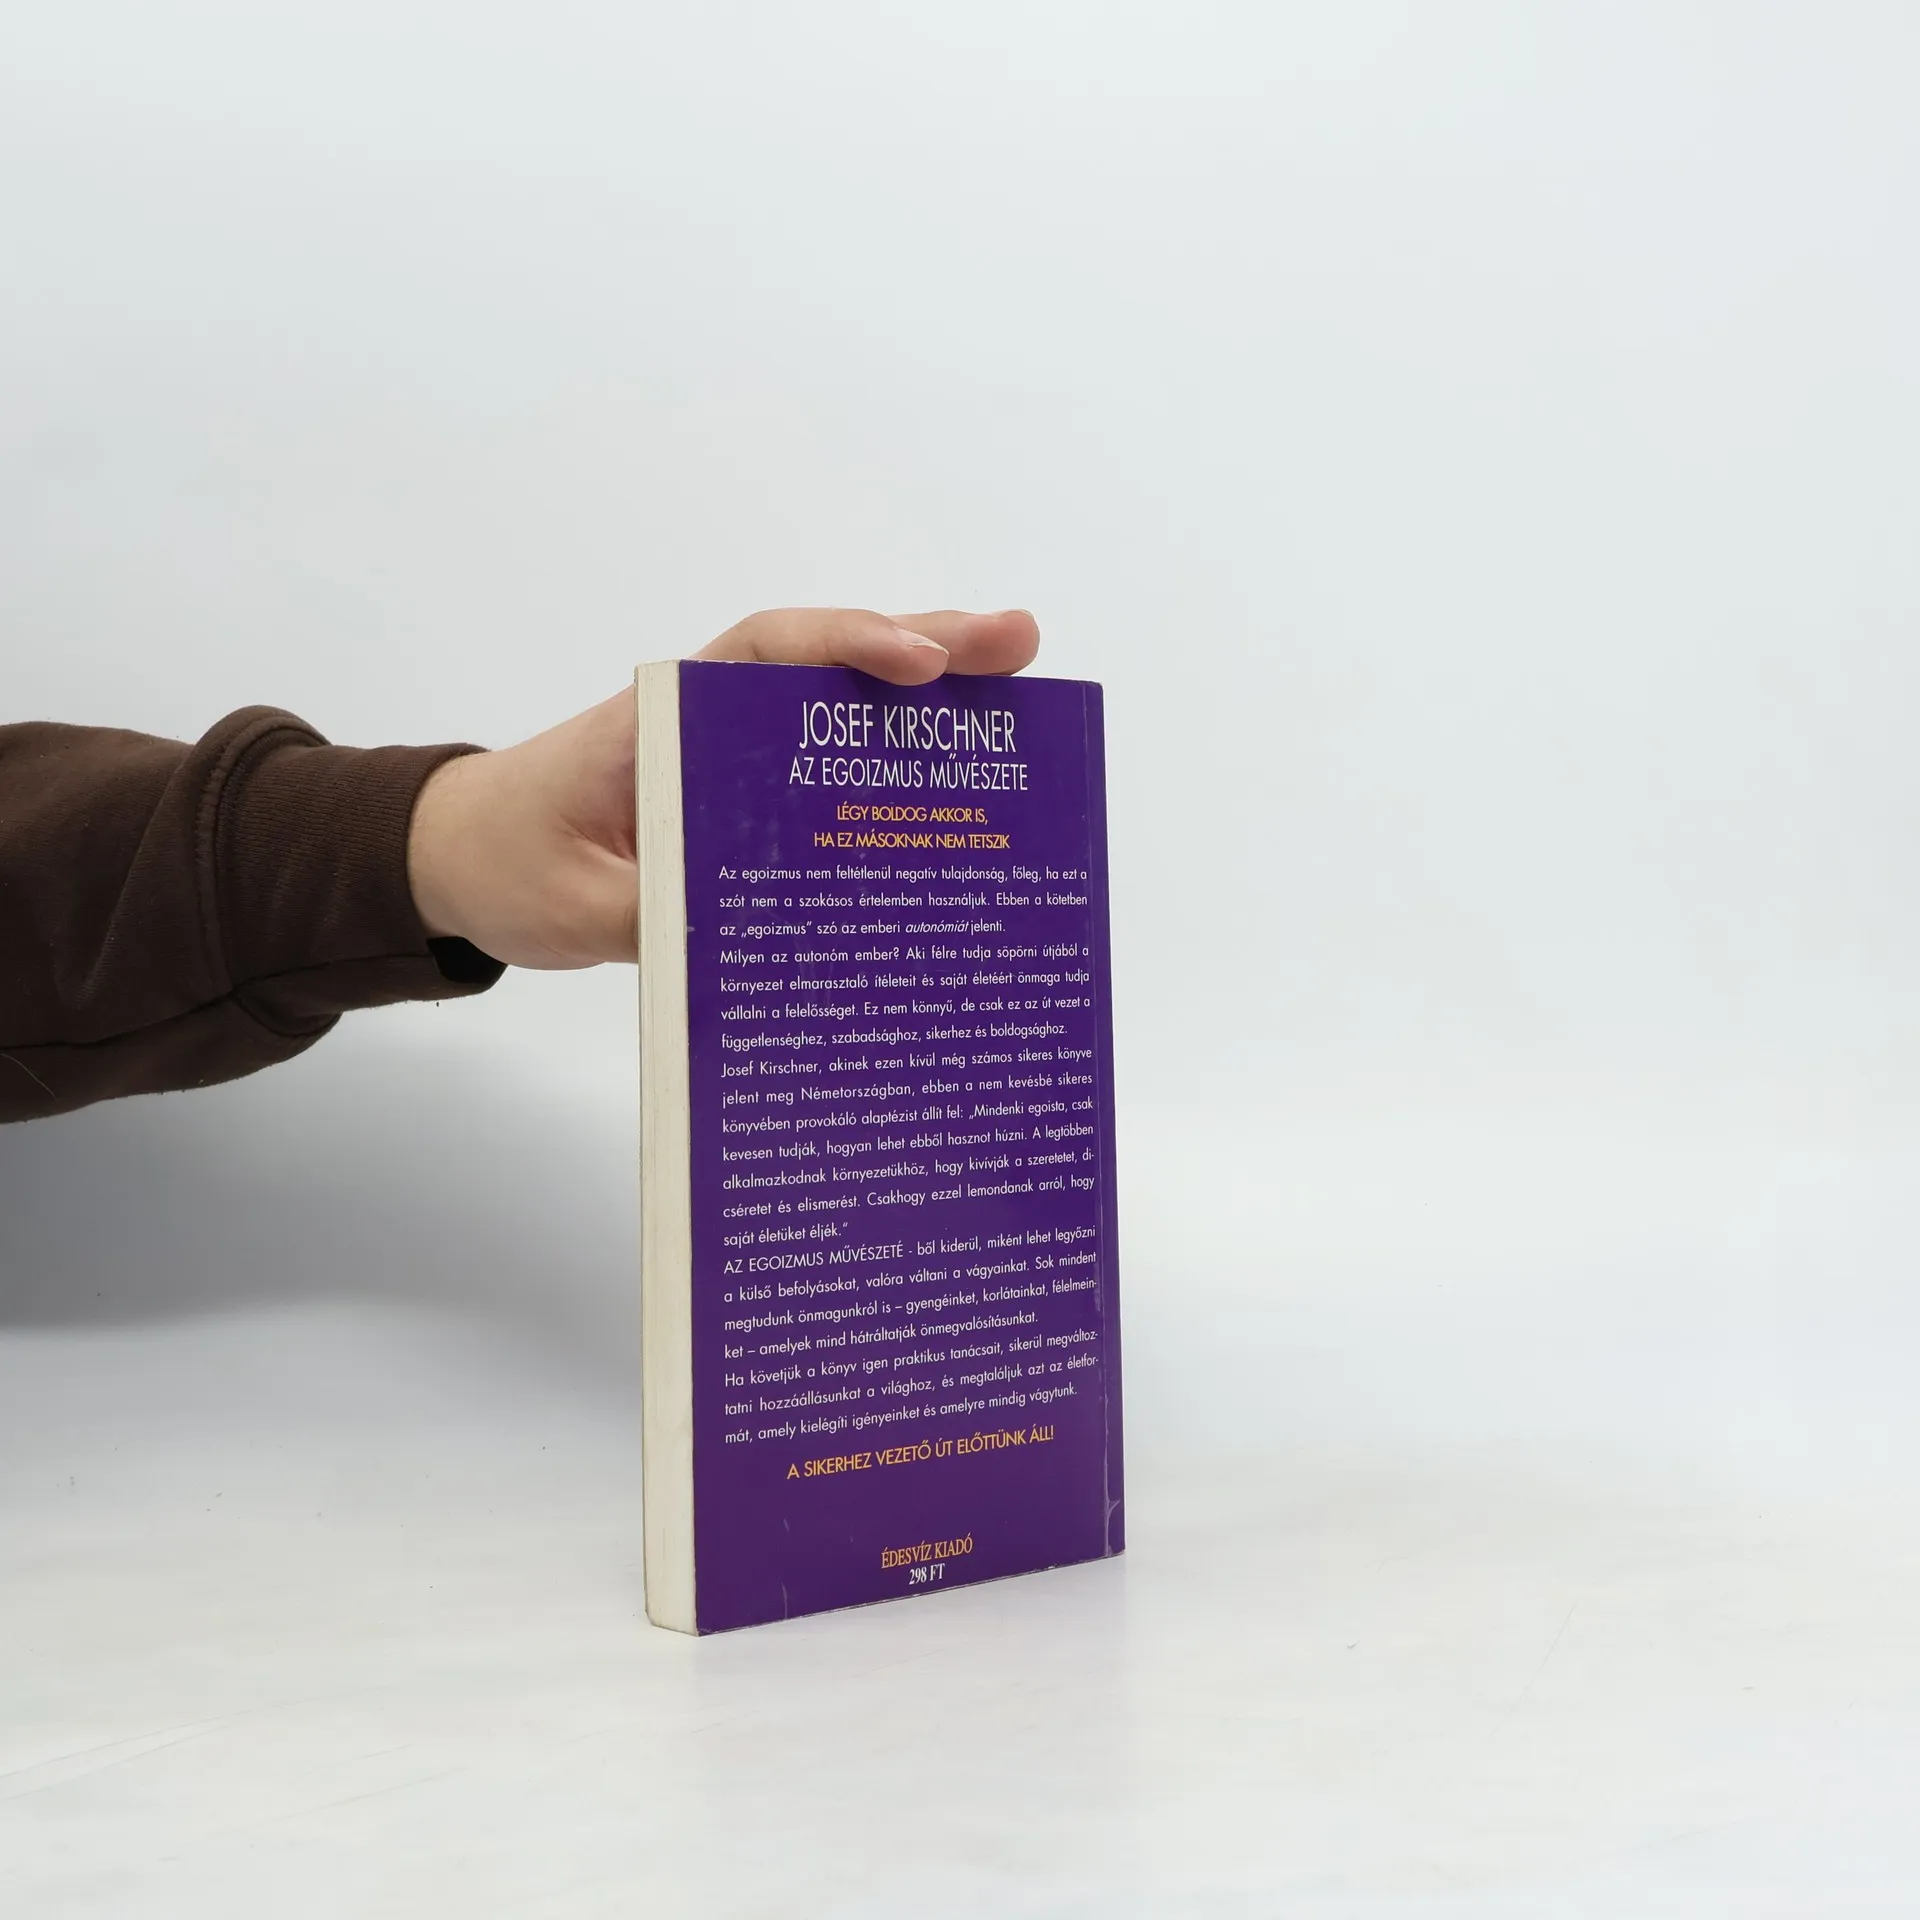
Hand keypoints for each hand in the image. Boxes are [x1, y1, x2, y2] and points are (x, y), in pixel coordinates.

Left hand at [406, 606, 1039, 968]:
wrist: (459, 863)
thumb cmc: (507, 863)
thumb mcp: (574, 906)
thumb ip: (662, 919)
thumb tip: (768, 948)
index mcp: (663, 716)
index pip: (766, 652)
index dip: (849, 648)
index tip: (918, 666)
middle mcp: (710, 717)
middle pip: (831, 663)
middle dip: (931, 648)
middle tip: (1023, 641)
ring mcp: (733, 755)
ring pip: (843, 710)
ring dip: (932, 699)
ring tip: (1024, 691)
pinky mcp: (743, 800)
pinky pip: (831, 770)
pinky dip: (897, 764)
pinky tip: (961, 781)